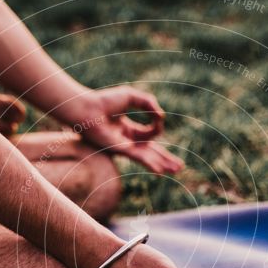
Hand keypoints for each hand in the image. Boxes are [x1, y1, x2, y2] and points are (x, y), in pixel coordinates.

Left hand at [69, 86, 183, 174]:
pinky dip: (150, 163)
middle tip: (179, 166)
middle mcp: (127, 140)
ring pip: (148, 157)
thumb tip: (161, 117)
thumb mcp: (132, 97)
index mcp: (128, 129)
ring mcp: (125, 147)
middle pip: (151, 151)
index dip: (157, 126)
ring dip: (162, 163)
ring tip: (176, 170)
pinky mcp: (121, 150)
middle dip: (165, 158)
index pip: (149, 133)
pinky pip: (139, 158)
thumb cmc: (105, 100)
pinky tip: (160, 171)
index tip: (159, 117)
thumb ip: (149, 103)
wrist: (88, 108)